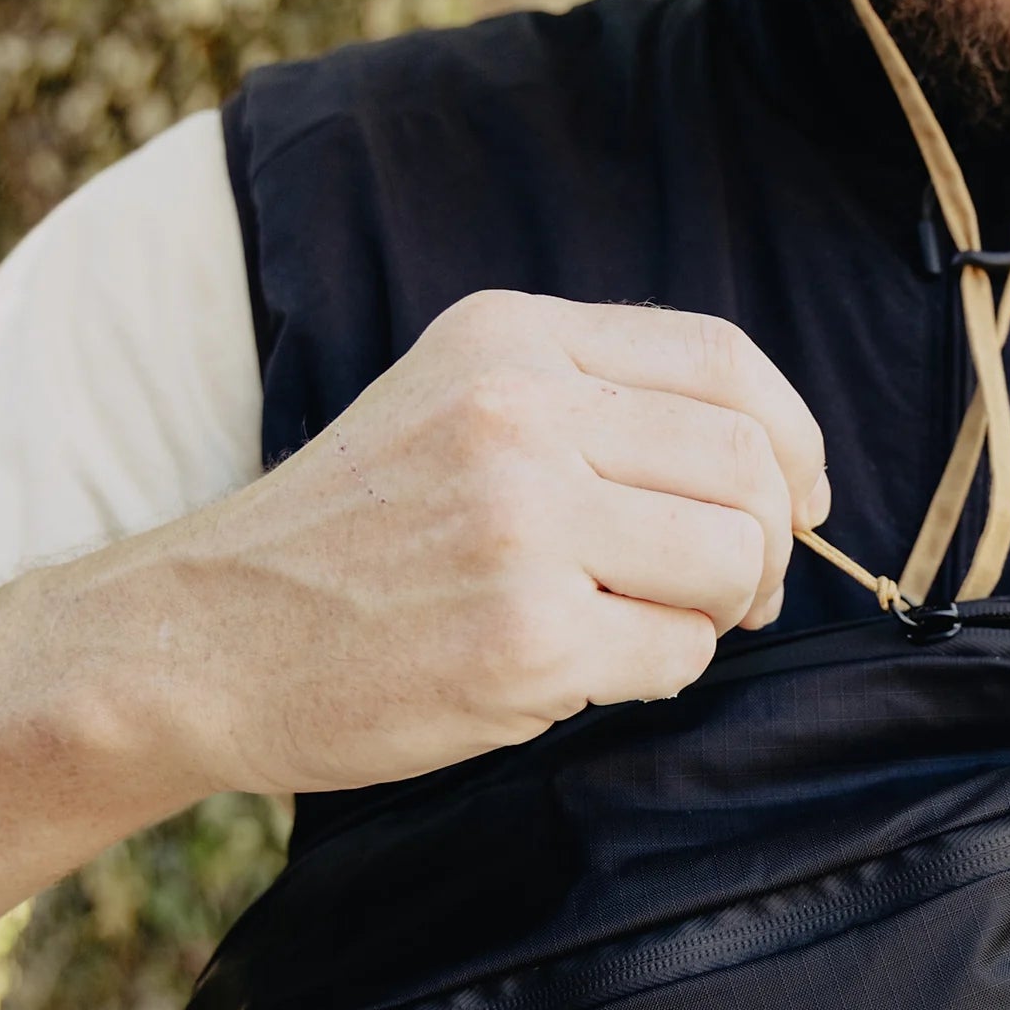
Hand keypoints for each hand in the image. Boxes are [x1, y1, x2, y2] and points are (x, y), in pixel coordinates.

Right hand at [146, 291, 827, 797]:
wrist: (204, 635)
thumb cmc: (352, 527)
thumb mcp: (456, 399)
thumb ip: (597, 400)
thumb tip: (771, 463)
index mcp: (514, 341)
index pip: (724, 363)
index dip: (795, 435)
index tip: (805, 493)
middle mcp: (522, 416)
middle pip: (747, 463)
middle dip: (772, 538)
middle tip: (743, 586)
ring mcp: (523, 527)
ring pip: (730, 559)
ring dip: (718, 607)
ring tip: (653, 623)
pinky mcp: (525, 640)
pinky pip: (678, 653)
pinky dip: (662, 668)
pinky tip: (591, 665)